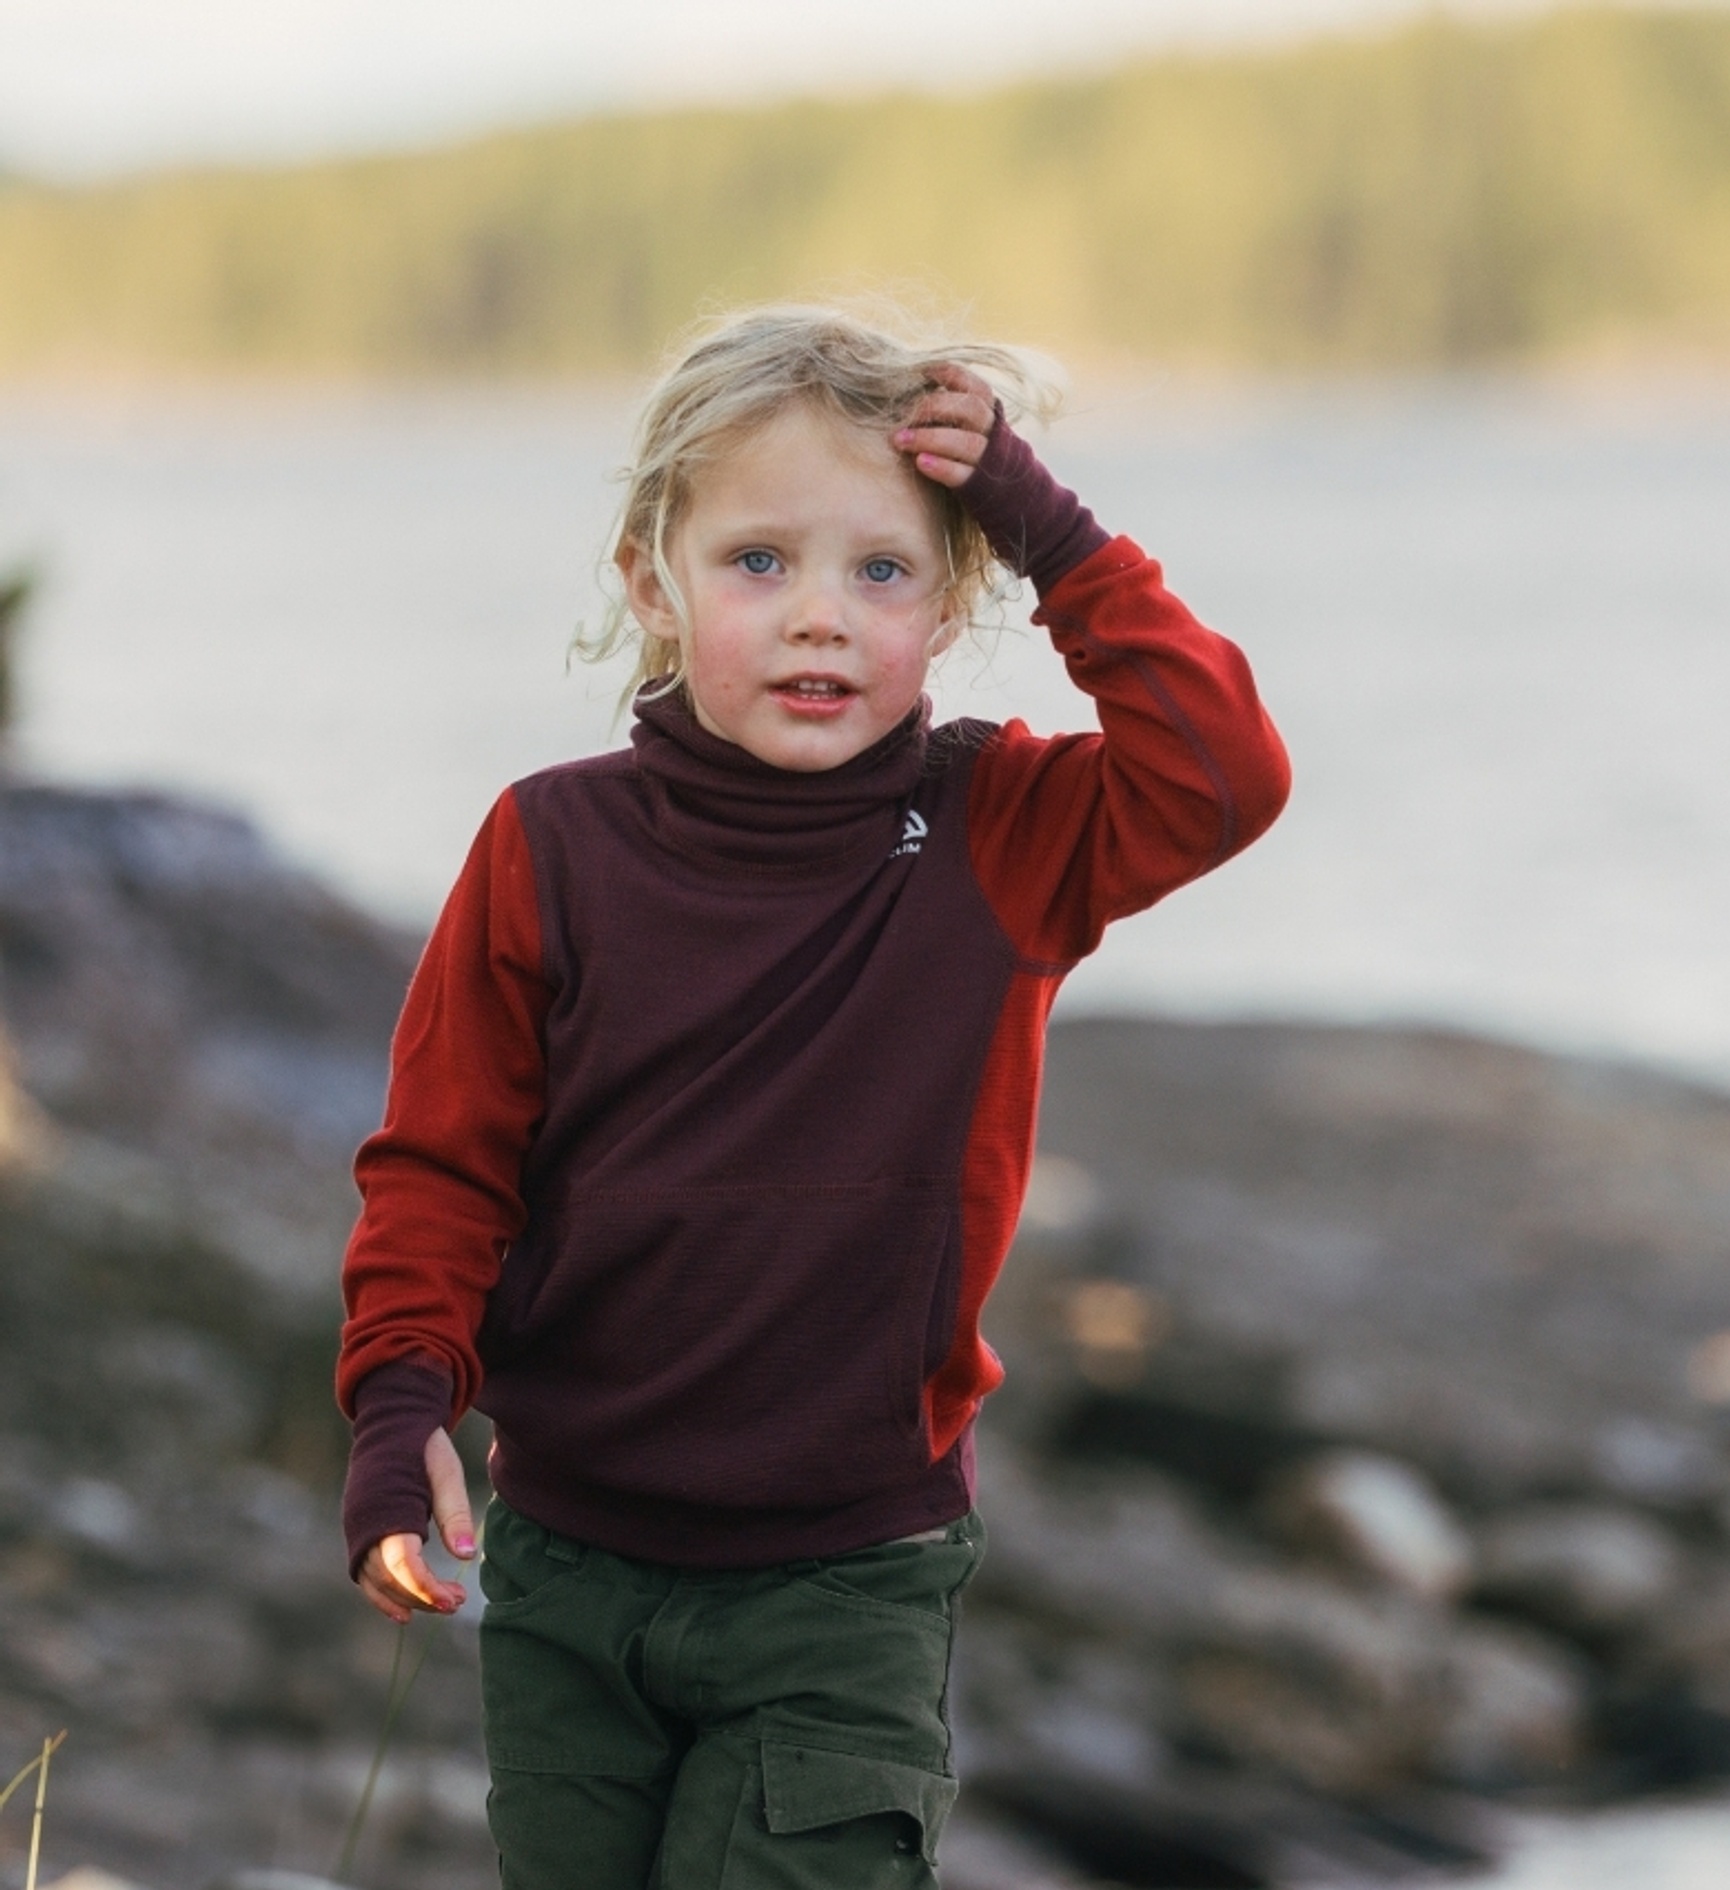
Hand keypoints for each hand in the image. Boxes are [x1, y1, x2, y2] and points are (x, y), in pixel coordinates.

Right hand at [356, 1427, 476, 1623]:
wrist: (391, 1425)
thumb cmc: (423, 1448)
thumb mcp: (447, 1472)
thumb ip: (455, 1513)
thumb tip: (467, 1556)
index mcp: (388, 1508)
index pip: (403, 1563)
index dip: (426, 1588)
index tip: (453, 1601)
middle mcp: (364, 1525)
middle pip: (389, 1579)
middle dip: (423, 1597)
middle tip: (458, 1601)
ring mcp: (357, 1531)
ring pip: (376, 1582)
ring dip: (408, 1600)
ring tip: (446, 1603)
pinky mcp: (359, 1534)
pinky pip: (366, 1576)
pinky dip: (384, 1597)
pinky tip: (406, 1611)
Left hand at [893, 363, 997, 489]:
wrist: (1008, 498)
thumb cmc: (970, 454)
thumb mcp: (966, 427)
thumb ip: (948, 409)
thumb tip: (904, 387)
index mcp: (987, 410)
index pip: (972, 384)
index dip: (948, 374)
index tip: (920, 373)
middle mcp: (992, 431)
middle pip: (970, 409)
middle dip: (935, 407)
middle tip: (901, 414)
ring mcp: (988, 459)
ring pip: (968, 442)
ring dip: (931, 438)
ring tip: (900, 440)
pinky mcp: (979, 487)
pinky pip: (963, 474)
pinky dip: (942, 467)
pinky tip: (920, 462)